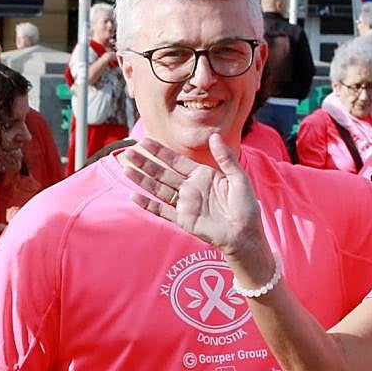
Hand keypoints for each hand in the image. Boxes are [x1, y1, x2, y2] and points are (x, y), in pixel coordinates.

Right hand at [119, 135, 274, 281]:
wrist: (245, 234)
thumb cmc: (245, 207)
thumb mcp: (238, 178)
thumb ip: (225, 158)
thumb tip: (213, 136)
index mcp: (202, 175)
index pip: (176, 160)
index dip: (160, 152)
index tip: (144, 141)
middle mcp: (190, 188)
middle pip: (162, 173)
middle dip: (145, 163)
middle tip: (128, 153)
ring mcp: (185, 204)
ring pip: (158, 189)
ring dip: (142, 180)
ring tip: (126, 169)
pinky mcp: (183, 220)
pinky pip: (162, 211)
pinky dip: (148, 204)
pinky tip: (134, 196)